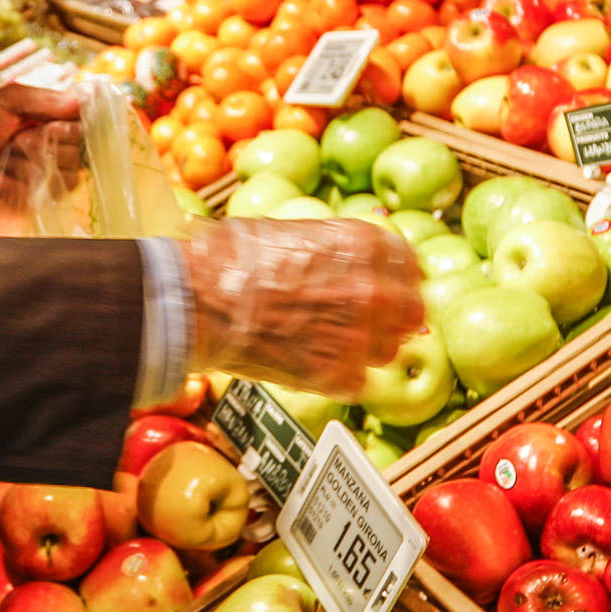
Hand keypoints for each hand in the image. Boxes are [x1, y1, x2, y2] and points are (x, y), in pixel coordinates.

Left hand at [0, 82, 82, 213]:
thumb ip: (42, 99)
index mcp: (54, 119)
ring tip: (5, 159)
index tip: (50, 126)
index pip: (85, 123)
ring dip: (28, 166)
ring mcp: (51, 173)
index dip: (71, 127)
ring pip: (63, 175)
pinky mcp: (40, 198)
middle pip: (76, 151)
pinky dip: (21, 186)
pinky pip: (47, 195)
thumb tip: (79, 100)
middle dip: (42, 146)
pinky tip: (3, 178)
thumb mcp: (6, 101)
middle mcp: (58, 146)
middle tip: (16, 140)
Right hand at [184, 219, 426, 395]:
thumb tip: (340, 256)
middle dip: (390, 317)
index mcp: (364, 245)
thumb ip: (331, 246)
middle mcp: (374, 290)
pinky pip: (356, 382)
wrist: (199, 303)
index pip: (409, 264)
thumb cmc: (230, 259)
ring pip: (385, 350)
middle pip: (411, 311)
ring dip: (363, 349)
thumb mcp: (288, 229)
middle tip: (363, 322)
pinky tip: (308, 364)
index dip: (394, 277)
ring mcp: (360, 337)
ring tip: (324, 344)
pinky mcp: (340, 376)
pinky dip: (336, 377)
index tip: (385, 287)